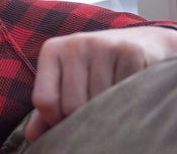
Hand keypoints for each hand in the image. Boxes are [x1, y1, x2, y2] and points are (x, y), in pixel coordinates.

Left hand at [24, 26, 176, 141]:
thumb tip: (33, 136)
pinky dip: (128, 104)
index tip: (69, 123)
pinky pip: (125, 95)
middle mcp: (75, 43)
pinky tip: (130, 96)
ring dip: (108, 114)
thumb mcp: (69, 80)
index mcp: (52, 50)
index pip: (44, 100)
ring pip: (99, 103)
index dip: (56, 121)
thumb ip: (50, 106)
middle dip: (84, 120)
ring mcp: (103, 46)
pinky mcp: (131, 52)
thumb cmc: (97, 68)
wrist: (144, 42)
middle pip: (72, 105)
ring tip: (114, 106)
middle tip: (96, 118)